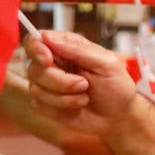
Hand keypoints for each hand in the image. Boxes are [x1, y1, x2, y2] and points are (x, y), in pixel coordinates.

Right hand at [23, 31, 139, 139]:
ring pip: (36, 88)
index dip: (36, 49)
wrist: (120, 117)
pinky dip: (62, 107)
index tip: (47, 60)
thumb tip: (48, 38)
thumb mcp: (107, 64)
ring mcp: (48, 84)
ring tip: (85, 96)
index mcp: (66, 47)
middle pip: (34, 67)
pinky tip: (78, 106)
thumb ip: (78, 50)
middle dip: (60, 80)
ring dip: (64, 96)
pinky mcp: (46, 103)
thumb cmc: (117, 87)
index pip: (36, 40)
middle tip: (84, 84)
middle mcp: (54, 64)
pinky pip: (40, 104)